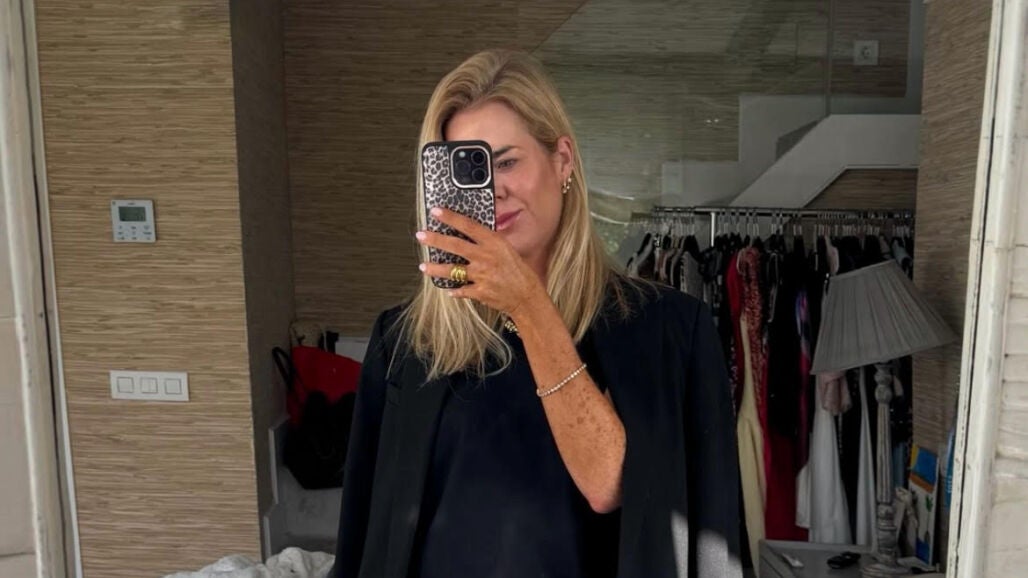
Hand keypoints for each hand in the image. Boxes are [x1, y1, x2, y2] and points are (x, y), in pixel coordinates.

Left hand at [416, 207, 544, 315]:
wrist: (527, 296)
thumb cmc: (518, 271)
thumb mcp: (506, 249)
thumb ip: (488, 242)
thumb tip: (470, 234)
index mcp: (493, 243)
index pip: (468, 226)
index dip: (450, 217)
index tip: (436, 211)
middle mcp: (485, 257)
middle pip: (455, 246)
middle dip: (435, 240)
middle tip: (421, 235)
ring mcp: (481, 276)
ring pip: (452, 270)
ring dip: (435, 268)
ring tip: (423, 266)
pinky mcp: (479, 292)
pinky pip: (460, 290)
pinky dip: (453, 290)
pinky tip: (447, 289)